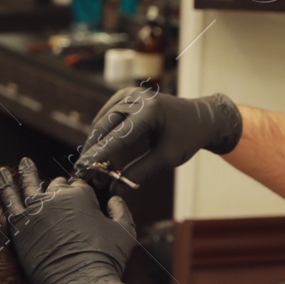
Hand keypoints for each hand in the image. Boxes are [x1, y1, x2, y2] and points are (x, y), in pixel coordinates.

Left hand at [0, 157, 136, 283]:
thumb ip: (120, 209)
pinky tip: (3, 175)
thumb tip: (114, 200)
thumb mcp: (124, 231)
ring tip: (23, 163)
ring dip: (27, 172)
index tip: (78, 198)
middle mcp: (57, 198)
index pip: (77, 185)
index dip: (78, 193)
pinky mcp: (20, 225)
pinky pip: (9, 199)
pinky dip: (6, 185)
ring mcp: (35, 210)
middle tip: (58, 195)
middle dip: (58, 188)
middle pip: (55, 186)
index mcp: (81, 195)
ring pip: (30, 184)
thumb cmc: (105, 260)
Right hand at [75, 88, 242, 194]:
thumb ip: (140, 172)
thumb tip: (116, 189)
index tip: (84, 169)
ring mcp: (129, 94)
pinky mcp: (125, 96)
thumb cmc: (187, 137)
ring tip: (92, 166)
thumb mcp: (166, 158)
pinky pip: (106, 117)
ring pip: (102, 121)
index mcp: (150, 110)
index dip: (99, 154)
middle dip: (93, 150)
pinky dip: (102, 135)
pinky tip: (100, 153)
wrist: (201, 117)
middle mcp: (136, 97)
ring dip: (96, 143)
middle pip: (104, 125)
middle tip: (83, 172)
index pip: (118, 136)